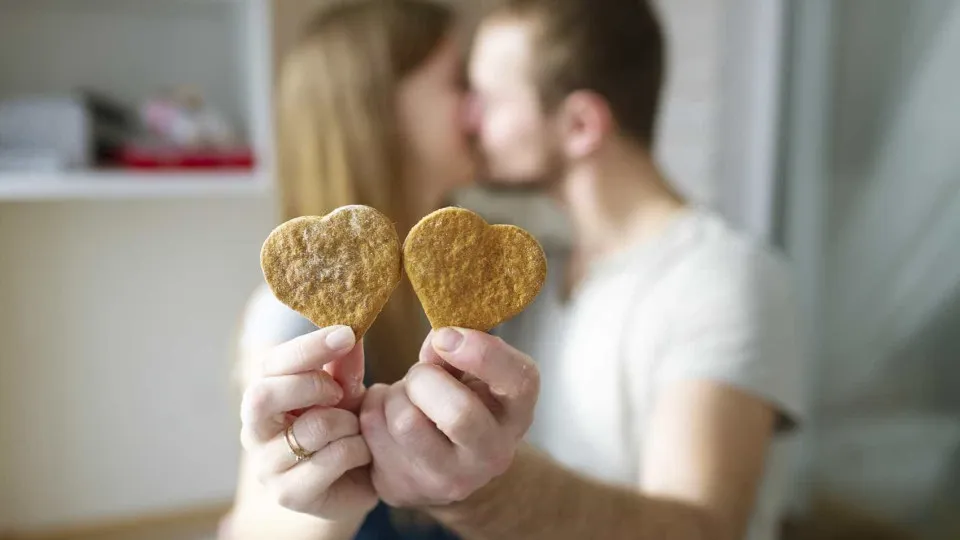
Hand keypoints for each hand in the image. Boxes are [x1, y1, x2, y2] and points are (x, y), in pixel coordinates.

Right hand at [239, 326, 377, 519]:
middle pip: (263, 395)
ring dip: (347, 423)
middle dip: (311, 385)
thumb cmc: (342, 430)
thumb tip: (350, 330)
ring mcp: (267, 466)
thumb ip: (343, 365)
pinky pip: (332, 458)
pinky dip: (357, 449)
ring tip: (355, 429)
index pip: (270, 363)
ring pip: (312, 428)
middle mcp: (254, 431)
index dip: (308, 347)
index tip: (346, 335)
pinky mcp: (289, 494)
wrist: (354, 483)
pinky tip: (361, 453)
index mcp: (263, 396)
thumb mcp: (344, 392)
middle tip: (340, 393)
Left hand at [359, 328, 539, 506]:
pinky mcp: (404, 488)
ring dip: (394, 394)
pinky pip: (373, 432)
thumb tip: (438, 341)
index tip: (445, 336)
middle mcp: (492, 455)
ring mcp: (449, 480)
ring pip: (406, 421)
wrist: (442, 464)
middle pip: (458, 413)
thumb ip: (457, 352)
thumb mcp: (470, 374)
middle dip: (425, 378)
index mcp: (516, 413)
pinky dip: (372, 409)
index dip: (481, 352)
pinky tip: (386, 415)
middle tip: (420, 375)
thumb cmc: (460, 401)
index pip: (518, 381)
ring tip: (403, 396)